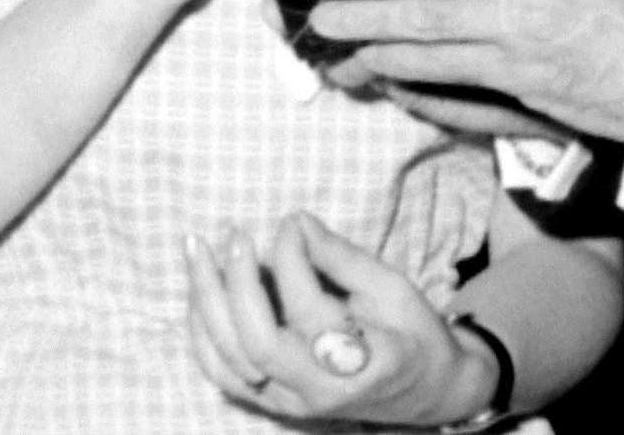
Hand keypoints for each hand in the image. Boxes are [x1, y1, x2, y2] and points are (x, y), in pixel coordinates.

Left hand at [184, 211, 497, 425]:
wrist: (426, 390)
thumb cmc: (412, 332)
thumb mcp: (391, 286)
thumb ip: (340, 256)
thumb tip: (295, 221)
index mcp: (359, 363)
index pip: (306, 309)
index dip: (290, 257)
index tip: (290, 222)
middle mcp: (318, 393)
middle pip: (256, 345)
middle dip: (235, 283)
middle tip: (234, 233)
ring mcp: (290, 404)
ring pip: (229, 361)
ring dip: (206, 302)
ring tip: (197, 250)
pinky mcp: (273, 402)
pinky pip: (222, 372)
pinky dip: (202, 332)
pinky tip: (198, 291)